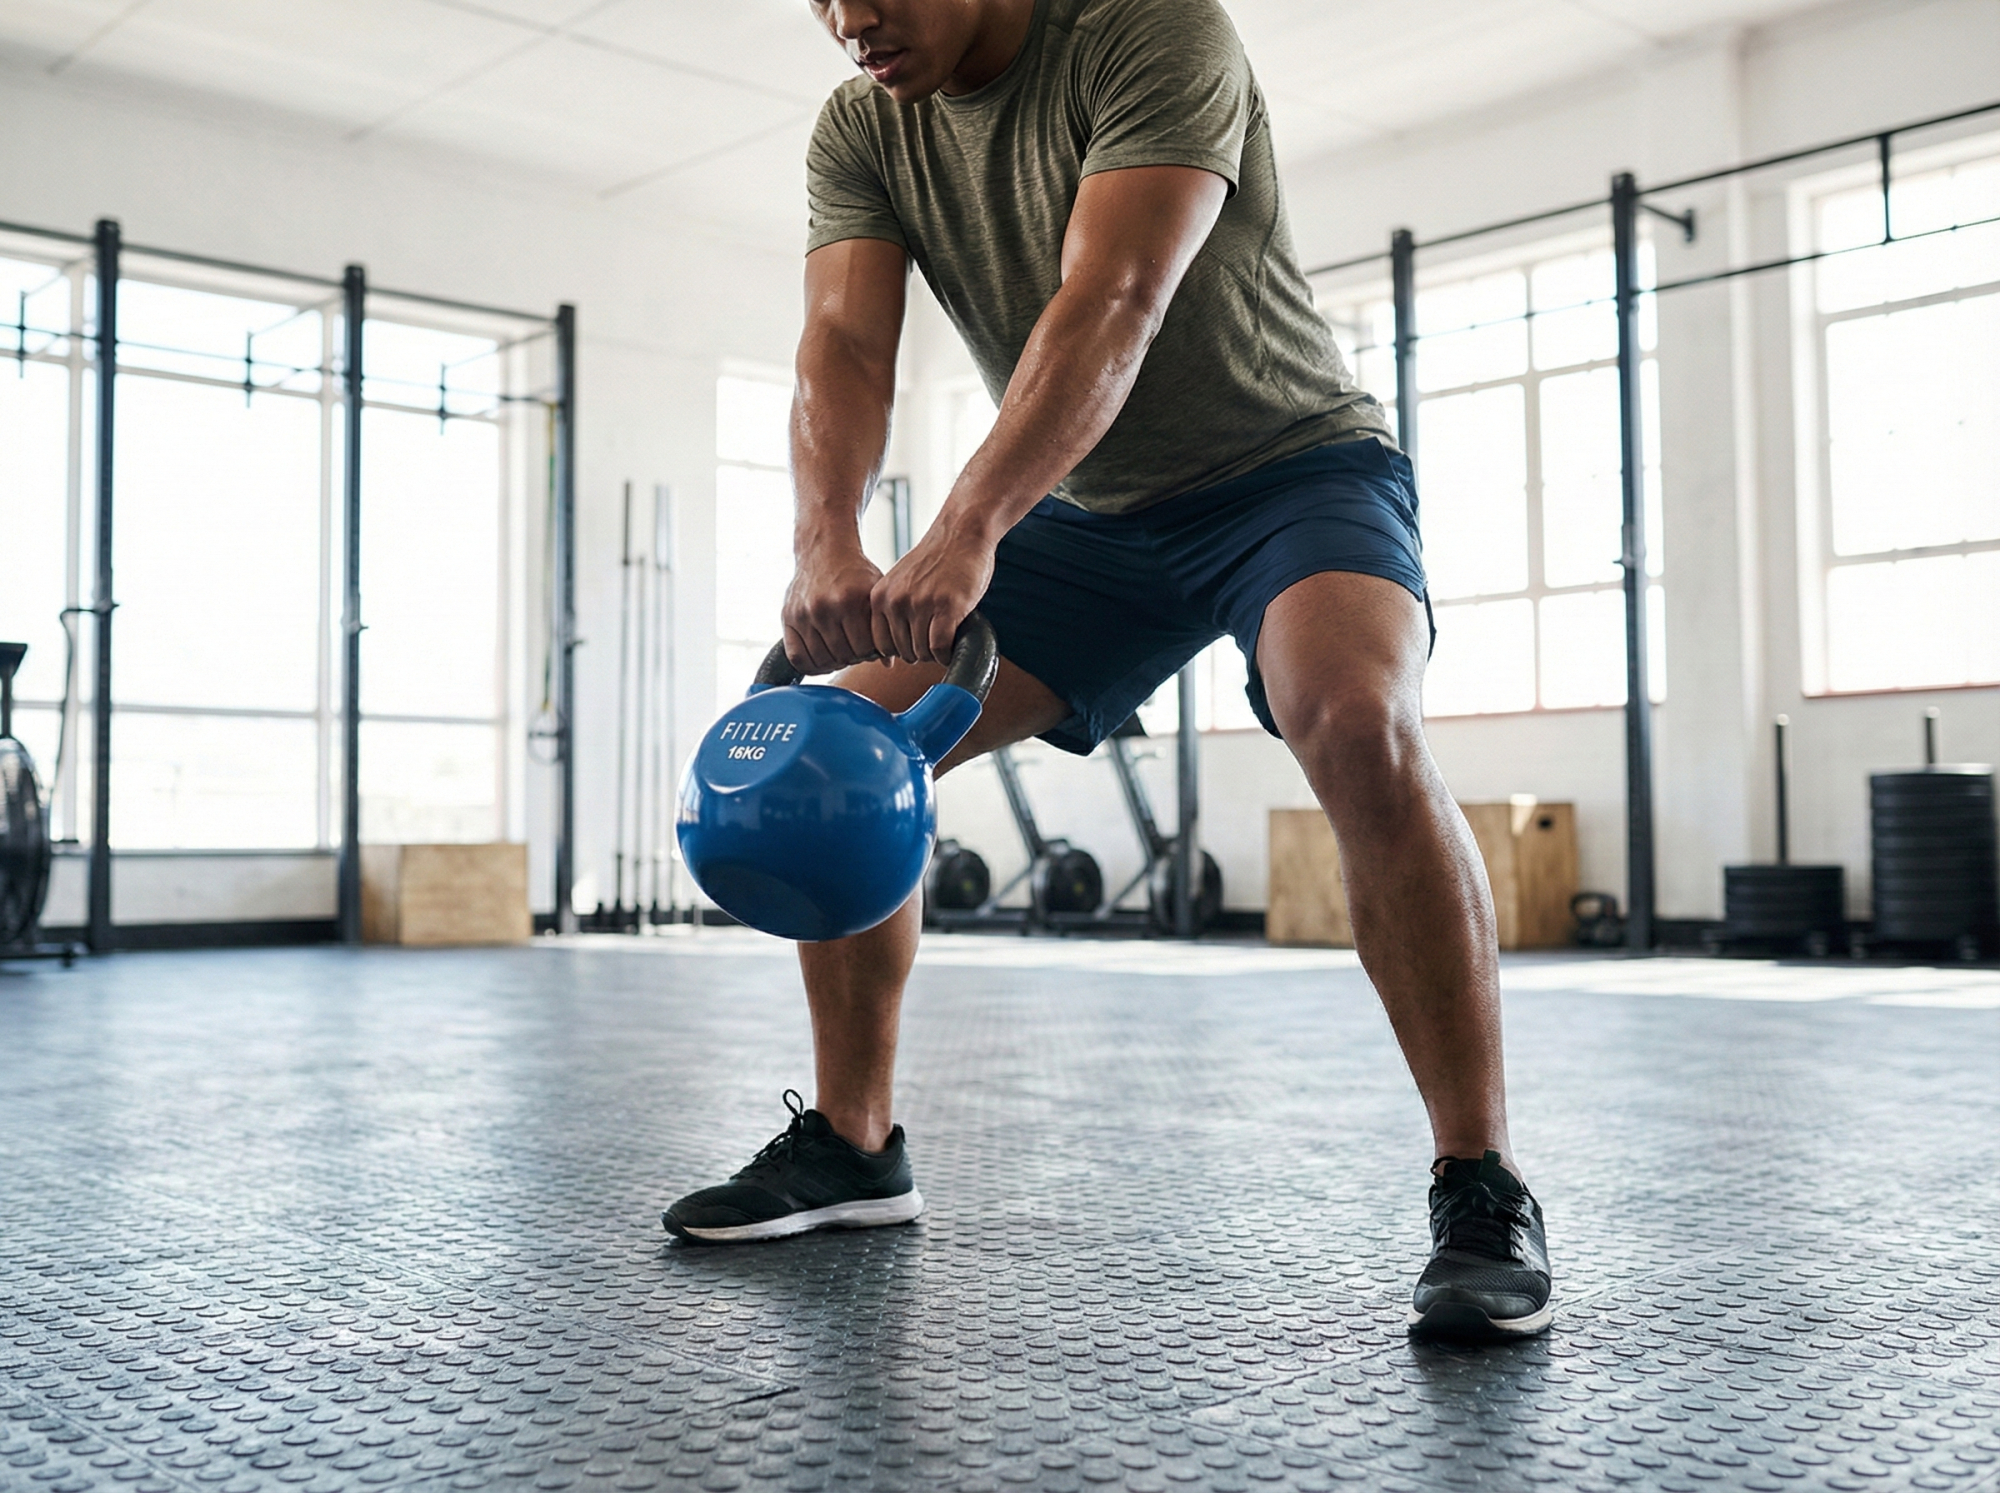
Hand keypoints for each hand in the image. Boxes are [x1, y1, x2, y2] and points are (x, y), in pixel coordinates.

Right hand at [783, 542, 882, 673]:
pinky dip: (811, 664)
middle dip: (853, 657)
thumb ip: (882, 625)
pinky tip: (822, 657)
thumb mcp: (874, 592)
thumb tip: (888, 664)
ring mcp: (804, 613)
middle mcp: (825, 607)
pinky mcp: (788, 617)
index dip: (870, 654)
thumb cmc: (854, 574)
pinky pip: (797, 657)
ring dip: (834, 662)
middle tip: (855, 649)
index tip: (870, 647)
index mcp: (851, 601)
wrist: (824, 549)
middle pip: (843, 656)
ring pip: (821, 660)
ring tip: (840, 651)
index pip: (864, 650)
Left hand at [871, 526, 996, 664]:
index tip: (916, 644)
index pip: (881, 646)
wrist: (962, 531)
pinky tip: (955, 644)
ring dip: (936, 653)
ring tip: (946, 639)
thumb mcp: (902, 582)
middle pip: (903, 652)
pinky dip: (948, 653)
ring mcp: (921, 604)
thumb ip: (893, 609)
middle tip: (936, 640)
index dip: (901, 650)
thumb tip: (890, 654)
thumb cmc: (937, 560)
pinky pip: (940, 647)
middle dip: (920, 652)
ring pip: (922, 652)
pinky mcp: (947, 607)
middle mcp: (895, 601)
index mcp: (880, 597)